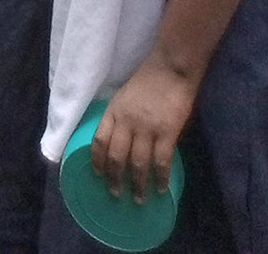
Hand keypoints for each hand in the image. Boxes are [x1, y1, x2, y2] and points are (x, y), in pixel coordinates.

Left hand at [94, 56, 196, 203]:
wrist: (170, 68)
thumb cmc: (147, 80)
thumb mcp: (123, 96)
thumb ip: (120, 116)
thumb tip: (118, 138)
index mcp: (113, 112)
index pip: (98, 141)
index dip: (97, 161)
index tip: (97, 176)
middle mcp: (126, 122)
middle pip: (116, 156)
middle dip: (114, 178)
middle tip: (115, 195)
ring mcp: (147, 128)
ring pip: (137, 163)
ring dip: (137, 184)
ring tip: (138, 199)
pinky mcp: (167, 132)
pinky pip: (162, 160)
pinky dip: (161, 177)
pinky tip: (161, 189)